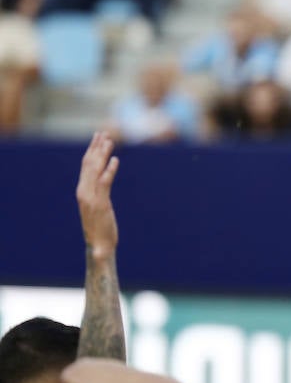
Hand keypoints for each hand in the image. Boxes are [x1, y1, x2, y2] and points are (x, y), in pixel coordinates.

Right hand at [76, 131, 119, 258]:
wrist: (100, 249)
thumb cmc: (99, 232)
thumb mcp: (96, 212)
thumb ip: (97, 197)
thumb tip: (98, 189)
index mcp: (83, 193)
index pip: (86, 167)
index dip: (91, 152)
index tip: (97, 139)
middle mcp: (85, 193)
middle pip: (90, 165)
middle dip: (96, 148)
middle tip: (103, 132)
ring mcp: (92, 198)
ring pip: (96, 171)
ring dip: (102, 154)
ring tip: (109, 139)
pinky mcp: (102, 204)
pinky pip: (105, 184)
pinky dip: (109, 171)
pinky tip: (116, 160)